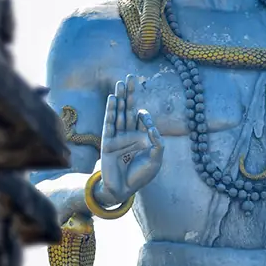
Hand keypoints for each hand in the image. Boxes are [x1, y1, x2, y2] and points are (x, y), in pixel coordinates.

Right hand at [99, 75, 163, 204]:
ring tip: (120, 82)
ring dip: (119, 98)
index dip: (144, 116)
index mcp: (140, 136)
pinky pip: (109, 123)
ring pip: (118, 113)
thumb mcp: (155, 159)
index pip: (141, 117)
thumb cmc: (140, 176)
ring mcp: (117, 137)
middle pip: (128, 109)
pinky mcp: (108, 142)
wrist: (124, 189)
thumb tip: (153, 128)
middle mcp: (128, 133)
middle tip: (130, 76)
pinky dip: (110, 111)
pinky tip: (112, 99)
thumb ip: (158, 144)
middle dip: (129, 93)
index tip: (145, 119)